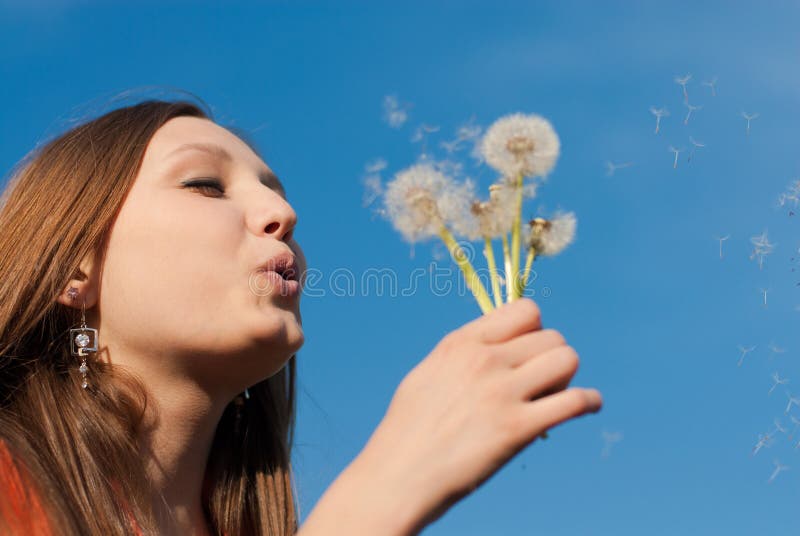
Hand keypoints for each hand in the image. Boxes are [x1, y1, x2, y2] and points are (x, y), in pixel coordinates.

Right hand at [356, 298, 602, 530]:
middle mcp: (483, 360)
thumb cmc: (407, 431)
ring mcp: (502, 393)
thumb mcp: (428, 375)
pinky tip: (589, 407)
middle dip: (552, 357)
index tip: (529, 351)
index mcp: (461, 343)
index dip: (534, 329)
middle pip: (551, 336)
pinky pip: (575, 401)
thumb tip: (496, 347)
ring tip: (555, 395)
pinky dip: (590, 402)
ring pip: (567, 359)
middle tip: (541, 383)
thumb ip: (462, 356)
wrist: (397, 477)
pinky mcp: (518, 429)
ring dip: (568, 377)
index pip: (524, 310)